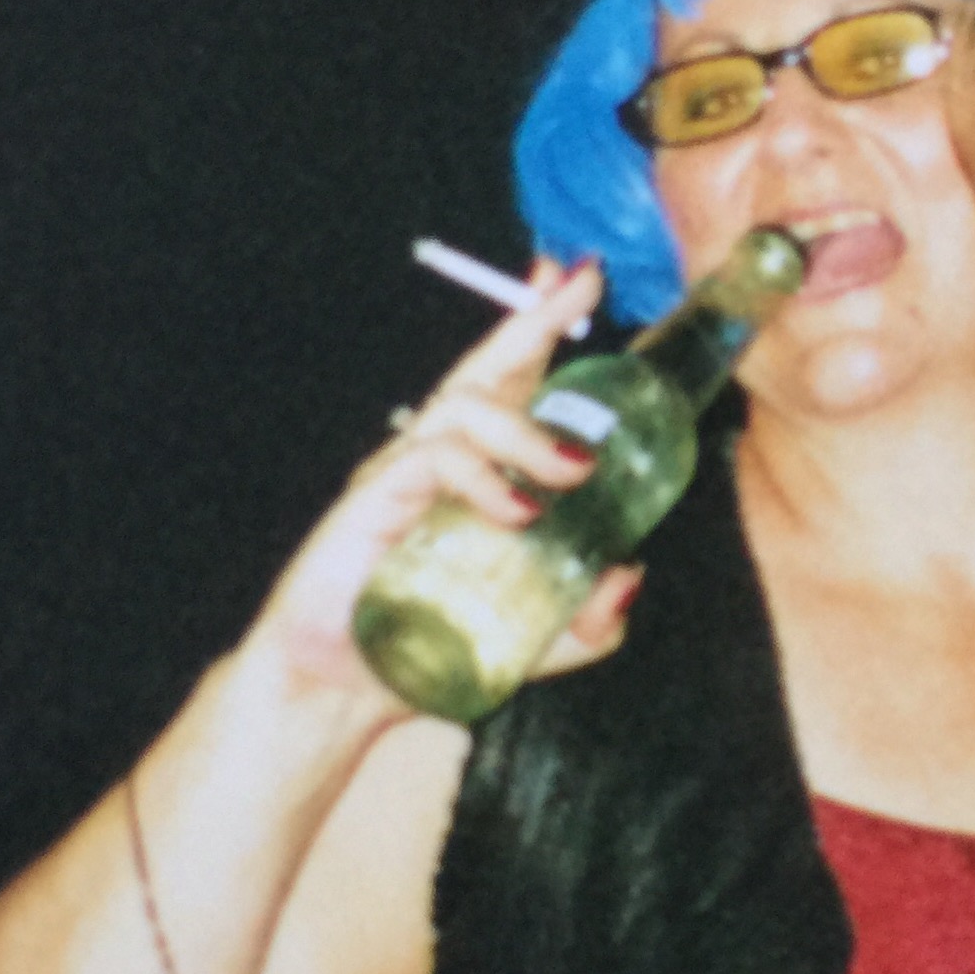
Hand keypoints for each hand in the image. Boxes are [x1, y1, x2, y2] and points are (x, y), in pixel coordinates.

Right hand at [237, 257, 641, 714]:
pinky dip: (481, 479)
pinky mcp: (372, 502)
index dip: (544, 331)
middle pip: (484, 370)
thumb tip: (629, 572)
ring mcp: (402, 475)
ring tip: (573, 472)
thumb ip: (588, 615)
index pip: (512, 387)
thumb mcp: (537, 641)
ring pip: (464, 411)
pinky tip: (517, 511)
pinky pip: (431, 463)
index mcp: (477, 475)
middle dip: (532, 322)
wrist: (345, 693)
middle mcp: (439, 461)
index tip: (580, 281)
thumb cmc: (431, 651)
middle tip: (576, 288)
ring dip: (528, 432)